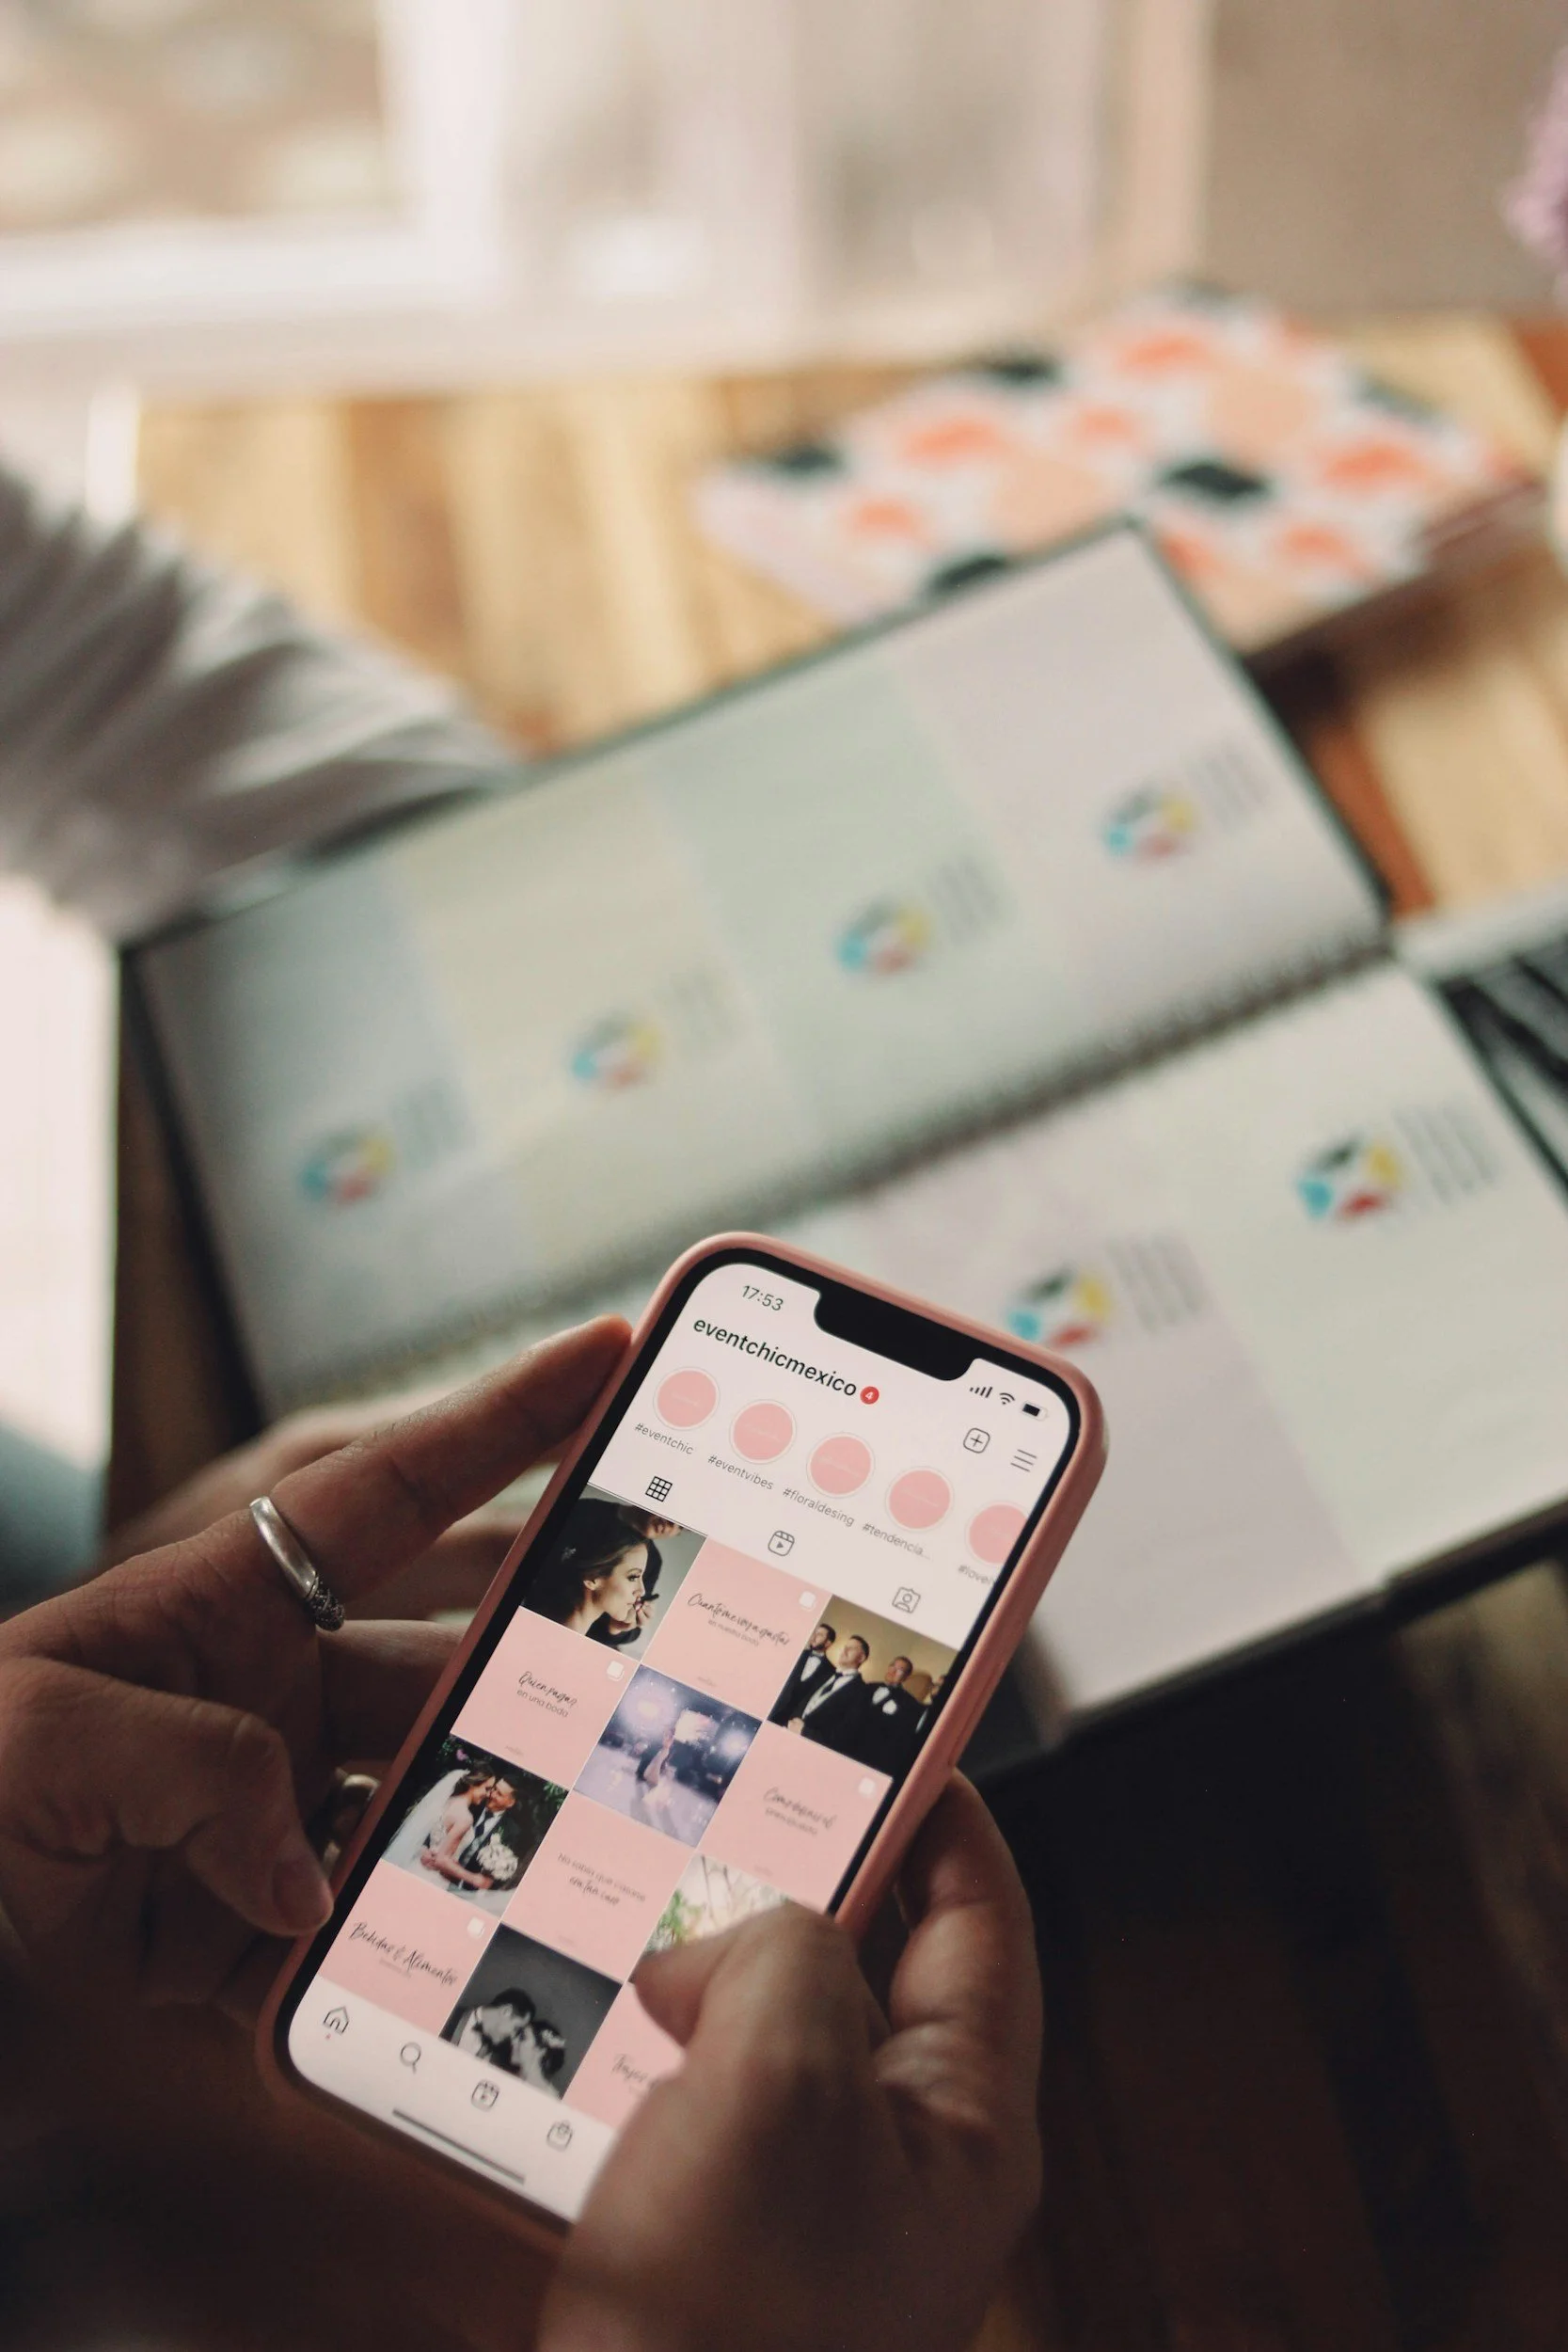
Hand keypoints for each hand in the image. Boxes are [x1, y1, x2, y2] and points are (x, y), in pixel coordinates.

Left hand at [0, 1318, 625, 2016]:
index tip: (606, 1355)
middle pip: (444, 1657)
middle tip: (657, 1651)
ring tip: (577, 1848)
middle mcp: (268, 1696)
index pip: (388, 1491)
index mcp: (221, 1605)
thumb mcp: (40, 1731)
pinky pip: (362, 1942)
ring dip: (490, 1826)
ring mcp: (270, 1812)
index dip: (501, 1421)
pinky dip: (413, 1965)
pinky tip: (468, 1984)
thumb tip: (307, 1880)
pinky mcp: (253, 1931)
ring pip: (426, 1801)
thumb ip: (193, 1770)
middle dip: (545, 1652)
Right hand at [541, 1777, 1042, 2351]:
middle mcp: (890, 2166)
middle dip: (786, 1888)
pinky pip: (675, 2111)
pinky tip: (562, 2021)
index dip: (943, 1820)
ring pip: (751, 2038)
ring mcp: (795, 2214)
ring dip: (690, 1972)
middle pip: (855, 1975)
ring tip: (619, 1902)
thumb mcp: (785, 2085)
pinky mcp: (701, 2249)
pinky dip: (629, 2056)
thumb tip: (709, 1956)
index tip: (889, 1734)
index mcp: (959, 2129)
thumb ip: (786, 1957)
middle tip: (714, 1801)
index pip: (981, 1929)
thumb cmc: (736, 2333)